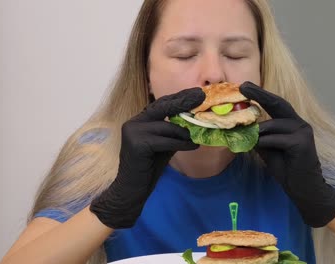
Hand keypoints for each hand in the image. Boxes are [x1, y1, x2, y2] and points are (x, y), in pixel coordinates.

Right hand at [90, 88, 204, 228]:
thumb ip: (175, 133)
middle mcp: (134, 122)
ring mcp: (133, 132)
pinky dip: (181, 144)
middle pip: (162, 107)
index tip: (197, 93)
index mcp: (139, 120)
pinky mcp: (137, 144)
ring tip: (196, 138)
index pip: (161, 104)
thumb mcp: (165, 145)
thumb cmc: (149, 168)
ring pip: (166, 127)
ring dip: (185, 133)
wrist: (132, 189)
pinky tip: (193, 146)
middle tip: (201, 97)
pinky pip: (165, 141)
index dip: (179, 98)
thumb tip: (196, 123)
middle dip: (183, 102)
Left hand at [240, 82, 334, 226]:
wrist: (302, 188)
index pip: (275, 104)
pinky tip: (255, 144)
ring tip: (244, 134)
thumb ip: (258, 136)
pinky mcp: (302, 143)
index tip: (244, 85)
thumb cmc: (285, 168)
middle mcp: (299, 123)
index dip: (260, 94)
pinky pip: (277, 139)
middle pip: (279, 104)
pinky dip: (264, 141)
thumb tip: (239, 126)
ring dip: (257, 130)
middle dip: (260, 94)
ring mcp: (303, 132)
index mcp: (291, 122)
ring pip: (274, 124)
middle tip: (243, 87)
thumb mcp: (267, 148)